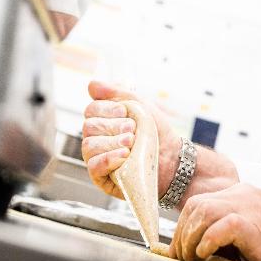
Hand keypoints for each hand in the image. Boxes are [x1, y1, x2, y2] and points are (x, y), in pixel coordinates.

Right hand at [82, 81, 179, 198]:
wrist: (171, 156)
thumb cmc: (155, 132)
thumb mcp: (140, 106)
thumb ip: (117, 92)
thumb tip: (92, 84)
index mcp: (104, 120)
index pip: (91, 110)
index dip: (106, 109)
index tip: (123, 111)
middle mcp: (97, 138)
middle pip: (89, 127)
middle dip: (113, 126)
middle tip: (132, 129)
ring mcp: (97, 157)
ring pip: (89, 146)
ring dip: (113, 142)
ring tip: (131, 143)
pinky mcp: (101, 176)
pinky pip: (93, 166)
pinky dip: (108, 158)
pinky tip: (123, 156)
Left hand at [170, 183, 260, 260]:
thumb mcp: (254, 234)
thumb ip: (229, 235)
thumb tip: (200, 253)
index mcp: (242, 195)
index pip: (199, 202)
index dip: (184, 227)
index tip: (181, 250)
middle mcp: (242, 195)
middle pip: (195, 205)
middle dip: (181, 233)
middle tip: (181, 258)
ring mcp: (247, 206)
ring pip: (201, 211)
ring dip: (190, 238)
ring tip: (192, 259)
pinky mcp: (252, 223)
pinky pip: (219, 226)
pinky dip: (207, 241)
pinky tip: (206, 255)